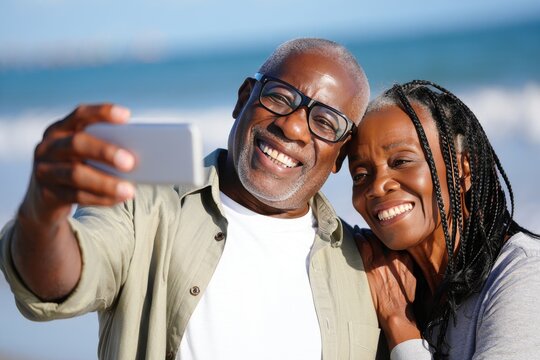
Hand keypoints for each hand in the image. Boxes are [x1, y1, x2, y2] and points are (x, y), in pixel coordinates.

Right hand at [20, 104, 135, 223]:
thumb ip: (103, 148)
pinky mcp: (46, 194)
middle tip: (130, 162)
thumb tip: (138, 156)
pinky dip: (101, 198)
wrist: (44, 200)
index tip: (126, 116)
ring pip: (76, 174)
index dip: (102, 113)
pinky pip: (77, 196)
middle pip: (77, 143)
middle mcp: (49, 146)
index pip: (80, 115)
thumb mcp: (84, 154)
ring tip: (129, 190)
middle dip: (105, 152)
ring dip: (106, 183)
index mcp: (61, 129)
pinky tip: (119, 199)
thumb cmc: (77, 168)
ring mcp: (44, 170)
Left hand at [355, 227, 420, 348]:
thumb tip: (403, 255)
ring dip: (365, 233)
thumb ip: (407, 263)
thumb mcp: (413, 277)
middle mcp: (394, 256)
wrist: (395, 310)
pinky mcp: (370, 266)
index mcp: (405, 258)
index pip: (394, 239)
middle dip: (374, 233)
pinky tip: (355, 235)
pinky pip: (362, 246)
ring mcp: (381, 260)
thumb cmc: (404, 297)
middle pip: (382, 237)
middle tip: (368, 231)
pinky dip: (358, 239)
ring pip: (371, 238)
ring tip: (360, 231)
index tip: (382, 233)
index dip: (386, 235)